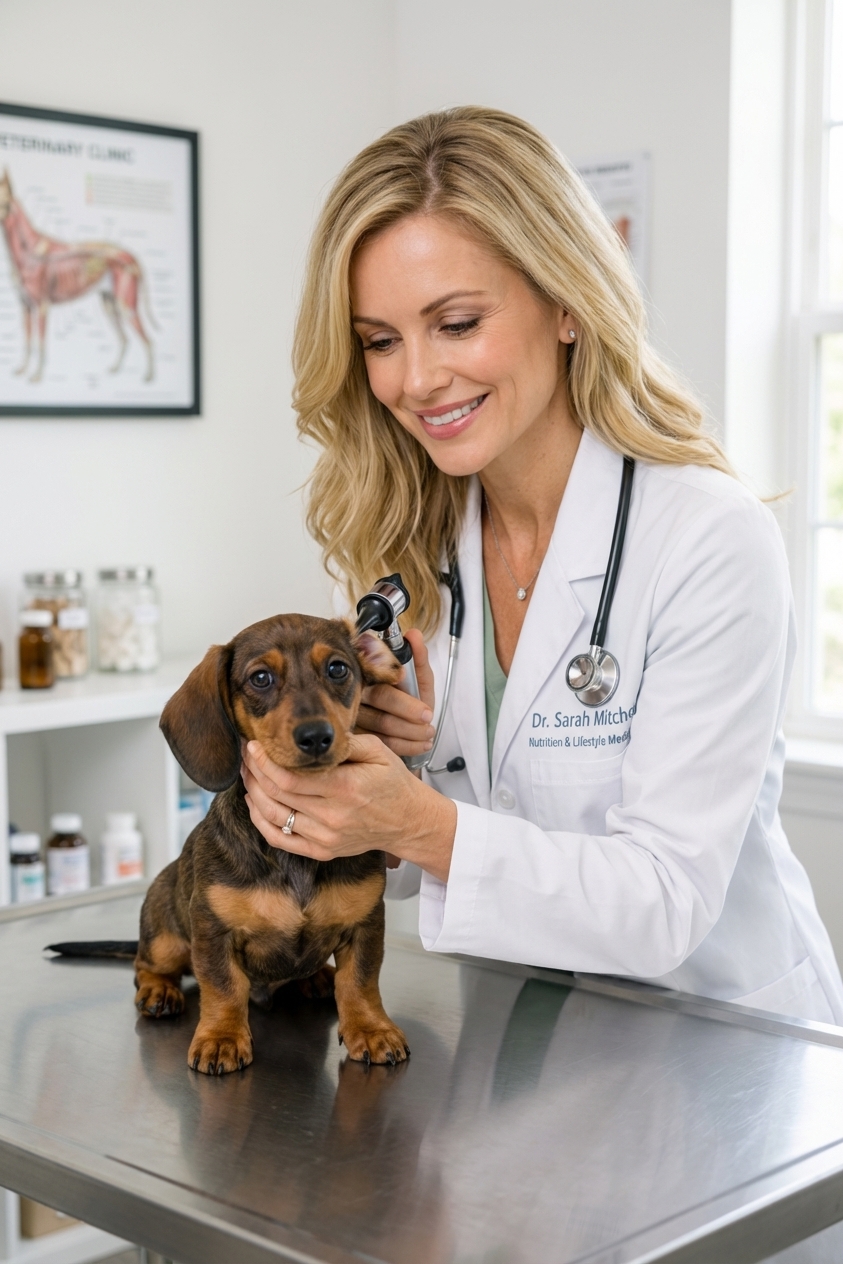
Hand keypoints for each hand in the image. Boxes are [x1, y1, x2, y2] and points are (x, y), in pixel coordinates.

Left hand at [241, 733, 455, 881]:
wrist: (409, 821)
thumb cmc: (393, 783)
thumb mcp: (378, 751)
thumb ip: (345, 741)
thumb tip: (311, 735)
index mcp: (346, 788)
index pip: (290, 777)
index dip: (265, 761)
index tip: (254, 745)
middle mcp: (333, 816)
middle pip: (276, 795)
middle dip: (254, 771)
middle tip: (246, 754)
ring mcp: (325, 838)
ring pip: (273, 817)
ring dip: (252, 793)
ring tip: (247, 773)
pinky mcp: (321, 851)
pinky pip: (280, 839)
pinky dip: (260, 821)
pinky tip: (255, 802)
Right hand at [356, 628, 435, 758]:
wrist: (410, 728)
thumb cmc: (411, 701)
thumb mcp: (420, 680)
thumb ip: (419, 659)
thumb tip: (414, 635)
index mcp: (371, 675)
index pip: (379, 679)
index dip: (400, 694)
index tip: (422, 703)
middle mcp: (358, 695)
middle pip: (380, 702)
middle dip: (408, 711)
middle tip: (427, 717)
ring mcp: (355, 718)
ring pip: (382, 726)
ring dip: (411, 731)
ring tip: (429, 732)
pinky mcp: (359, 740)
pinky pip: (383, 744)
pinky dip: (407, 745)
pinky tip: (422, 743)